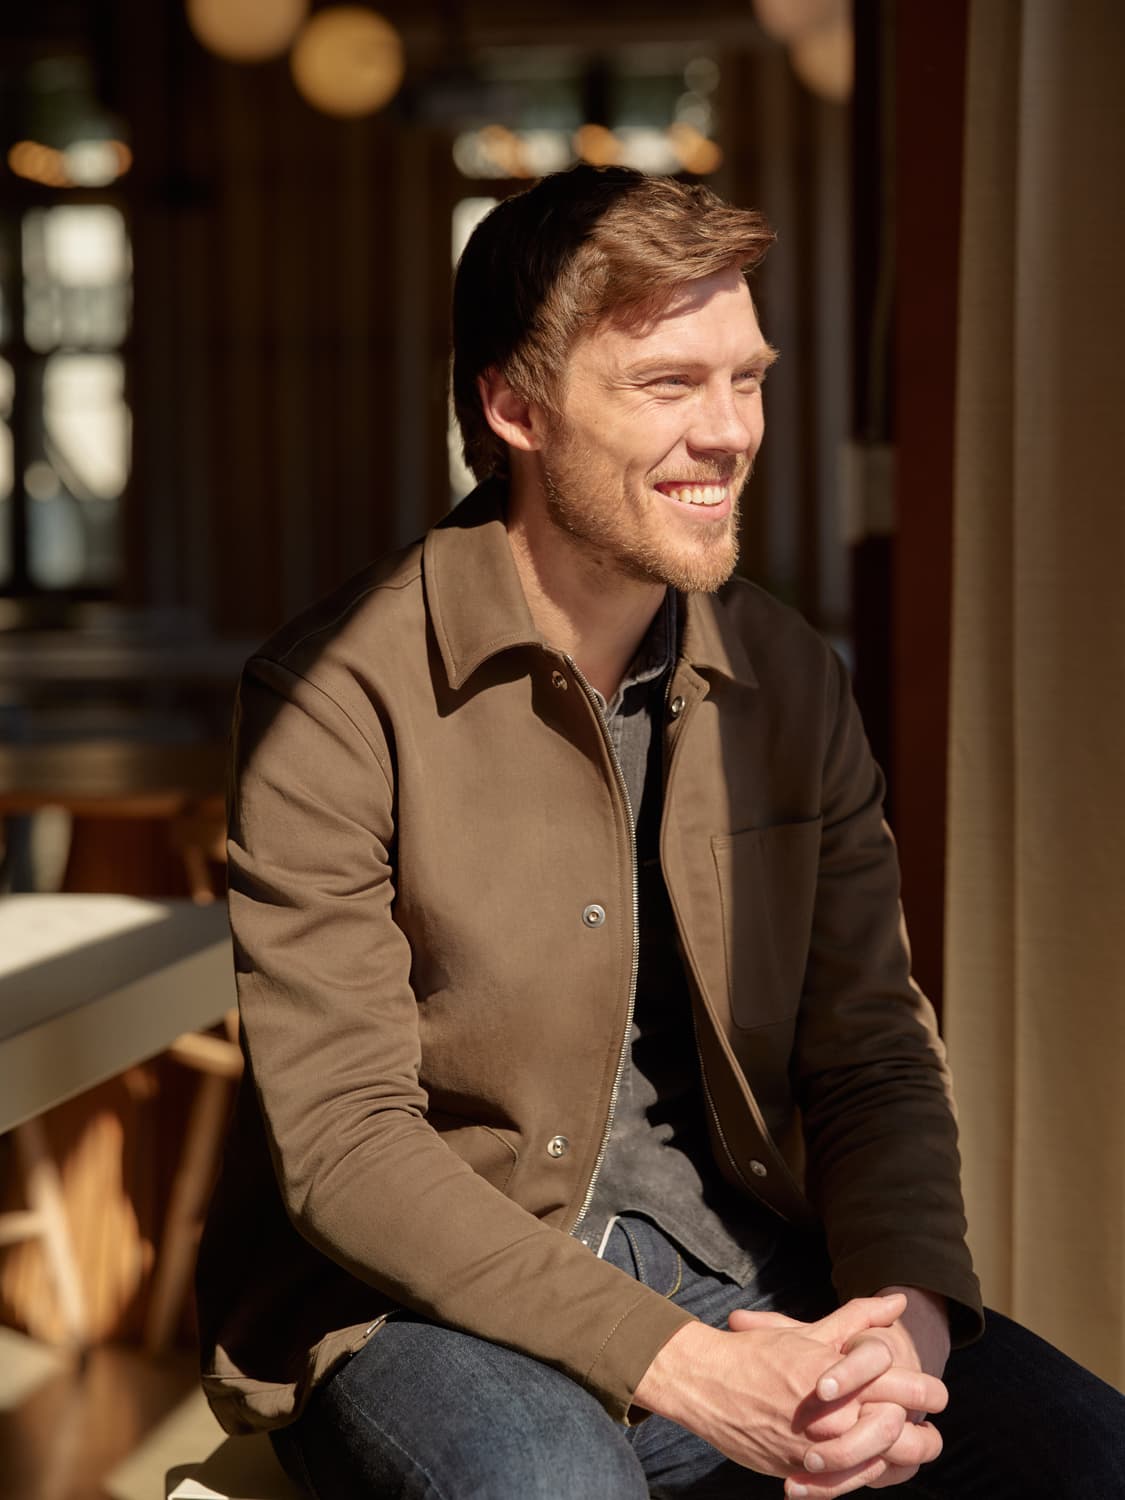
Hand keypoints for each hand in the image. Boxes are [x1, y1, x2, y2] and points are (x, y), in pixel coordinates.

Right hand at [633, 1293, 944, 1486]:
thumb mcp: (808, 1333)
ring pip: (878, 1464)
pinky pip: (844, 1483)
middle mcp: (834, 1411)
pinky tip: (868, 1468)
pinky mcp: (801, 1469)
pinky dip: (860, 1477)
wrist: (706, 1383)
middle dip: (922, 1434)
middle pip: (899, 1430)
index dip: (928, 1392)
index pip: (903, 1385)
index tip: (937, 1396)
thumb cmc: (758, 1353)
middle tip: (930, 1430)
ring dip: (896, 1460)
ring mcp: (818, 1445)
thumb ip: (857, 1318)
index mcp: (840, 1373)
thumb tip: (897, 1301)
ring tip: (903, 1452)